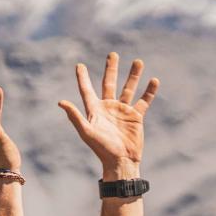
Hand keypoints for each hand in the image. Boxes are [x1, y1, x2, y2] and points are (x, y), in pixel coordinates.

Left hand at [58, 52, 157, 176]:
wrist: (121, 161)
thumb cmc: (101, 149)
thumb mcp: (87, 131)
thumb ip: (75, 116)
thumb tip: (61, 102)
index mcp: (95, 110)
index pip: (87, 90)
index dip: (82, 78)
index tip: (79, 65)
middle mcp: (108, 107)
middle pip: (109, 83)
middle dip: (111, 69)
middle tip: (112, 54)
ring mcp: (123, 111)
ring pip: (129, 88)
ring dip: (133, 75)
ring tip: (138, 61)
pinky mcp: (136, 116)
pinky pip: (143, 101)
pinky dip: (149, 91)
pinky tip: (154, 80)